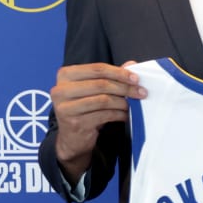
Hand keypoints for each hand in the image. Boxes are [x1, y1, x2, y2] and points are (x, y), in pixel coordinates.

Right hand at [50, 62, 143, 179]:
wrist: (72, 137)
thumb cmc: (84, 108)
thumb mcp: (93, 89)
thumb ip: (110, 75)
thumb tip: (131, 65)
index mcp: (65, 75)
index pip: (97, 69)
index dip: (119, 72)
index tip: (136, 78)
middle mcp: (61, 90)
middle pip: (101, 84)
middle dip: (125, 88)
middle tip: (141, 92)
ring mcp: (66, 107)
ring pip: (103, 100)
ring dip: (122, 102)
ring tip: (132, 105)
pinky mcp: (75, 122)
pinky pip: (104, 115)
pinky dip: (118, 114)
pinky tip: (124, 115)